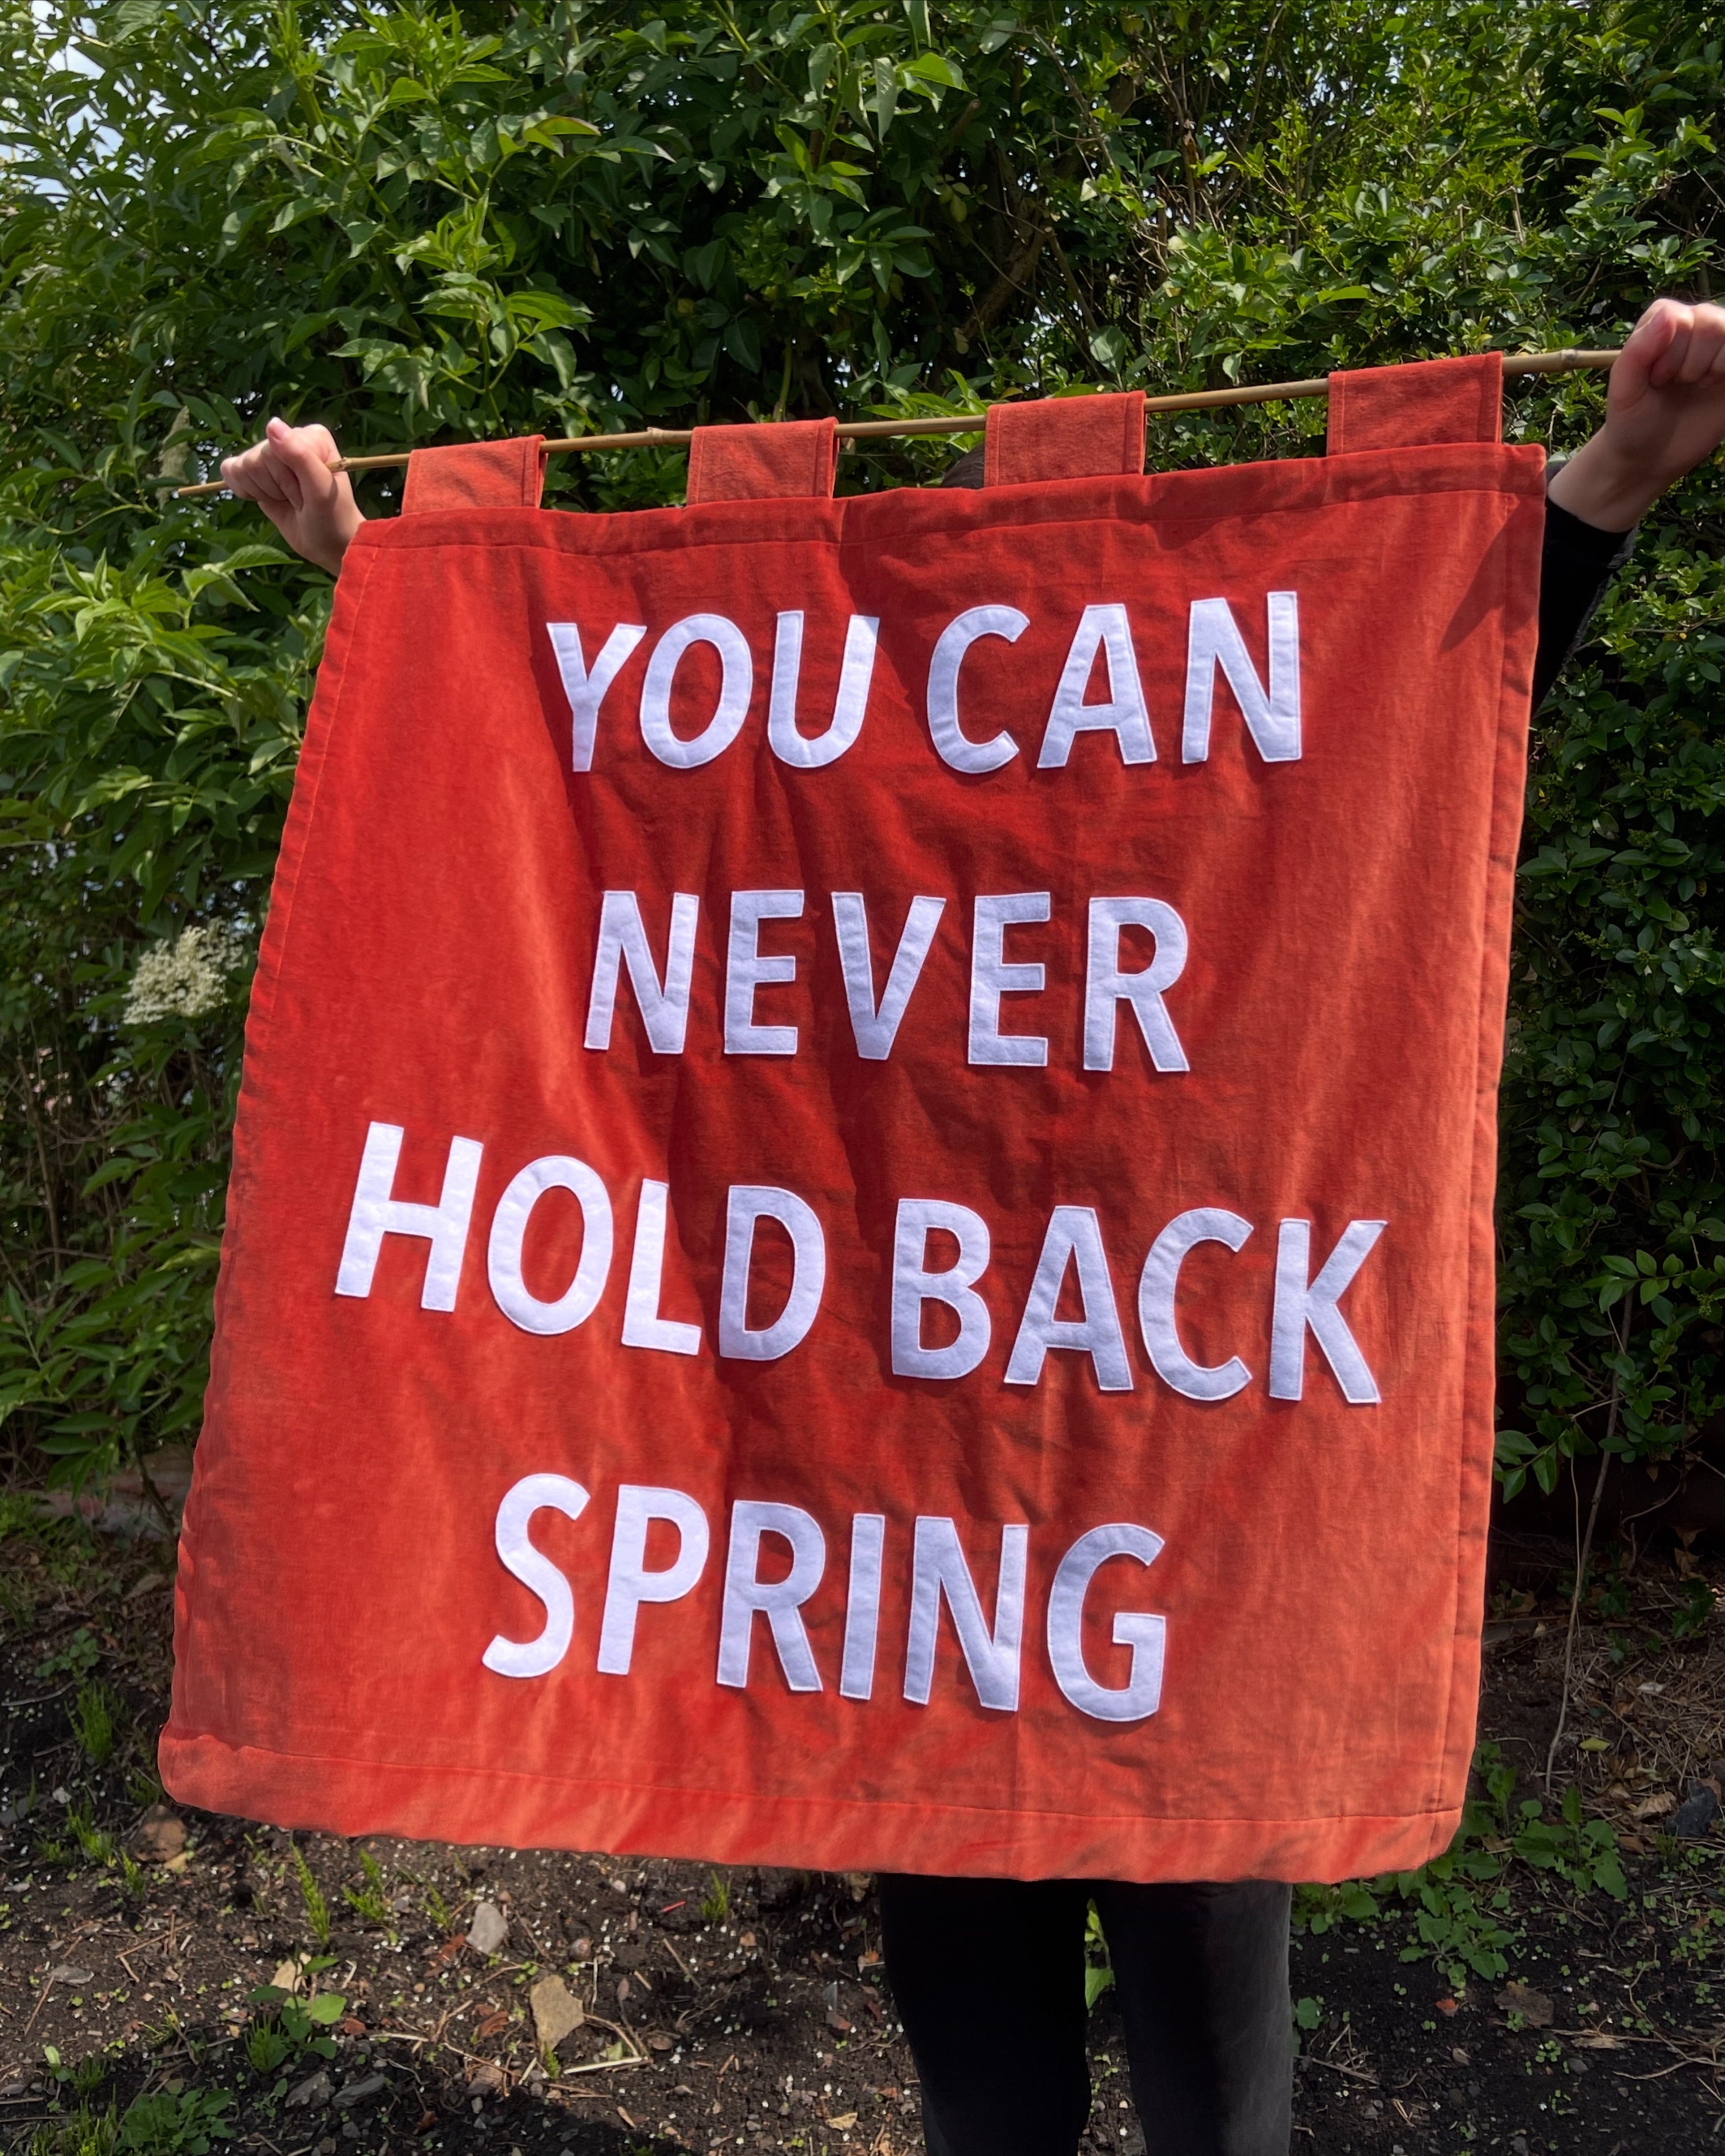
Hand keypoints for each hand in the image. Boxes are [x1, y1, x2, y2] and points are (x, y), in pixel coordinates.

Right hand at [220, 417, 364, 573]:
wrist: (328, 544)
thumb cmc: (331, 518)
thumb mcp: (320, 490)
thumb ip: (300, 456)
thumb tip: (272, 424)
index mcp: (309, 436)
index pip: (272, 448)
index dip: (285, 479)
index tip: (306, 494)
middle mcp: (289, 439)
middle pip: (256, 458)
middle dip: (275, 487)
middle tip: (298, 500)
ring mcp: (271, 454)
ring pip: (242, 465)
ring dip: (263, 491)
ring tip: (287, 500)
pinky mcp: (256, 471)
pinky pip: (230, 469)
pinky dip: (243, 488)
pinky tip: (265, 497)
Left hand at [1547, 297, 1724, 530]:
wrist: (1650, 458)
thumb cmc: (1631, 421)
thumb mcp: (1624, 390)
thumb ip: (1638, 350)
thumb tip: (1669, 315)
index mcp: (1664, 323)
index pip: (1680, 318)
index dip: (1669, 353)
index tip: (1655, 380)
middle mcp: (1696, 327)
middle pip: (1712, 324)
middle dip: (1692, 364)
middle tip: (1677, 386)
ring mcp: (1719, 348)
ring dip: (1716, 368)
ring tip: (1697, 387)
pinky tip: (1717, 388)